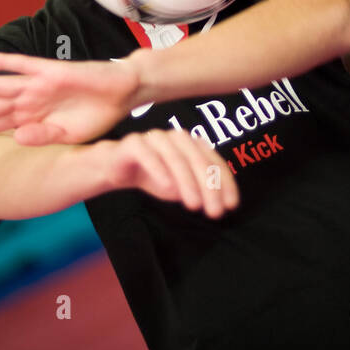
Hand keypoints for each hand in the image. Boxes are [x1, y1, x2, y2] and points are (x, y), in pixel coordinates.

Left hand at [0, 51, 141, 144]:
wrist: (122, 94)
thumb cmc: (98, 116)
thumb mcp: (70, 136)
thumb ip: (43, 136)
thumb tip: (17, 139)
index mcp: (33, 119)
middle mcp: (30, 100)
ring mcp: (38, 84)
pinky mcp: (50, 70)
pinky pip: (22, 64)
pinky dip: (3, 62)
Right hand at [98, 129, 239, 218]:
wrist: (118, 168)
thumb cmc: (156, 175)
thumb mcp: (182, 187)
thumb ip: (201, 191)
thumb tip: (223, 205)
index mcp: (194, 144)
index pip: (215, 162)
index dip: (226, 184)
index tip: (231, 206)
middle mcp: (178, 137)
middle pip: (199, 161)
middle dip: (210, 188)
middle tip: (214, 212)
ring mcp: (156, 137)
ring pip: (176, 158)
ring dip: (188, 182)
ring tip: (194, 206)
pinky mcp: (134, 143)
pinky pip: (148, 155)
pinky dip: (159, 170)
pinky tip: (167, 187)